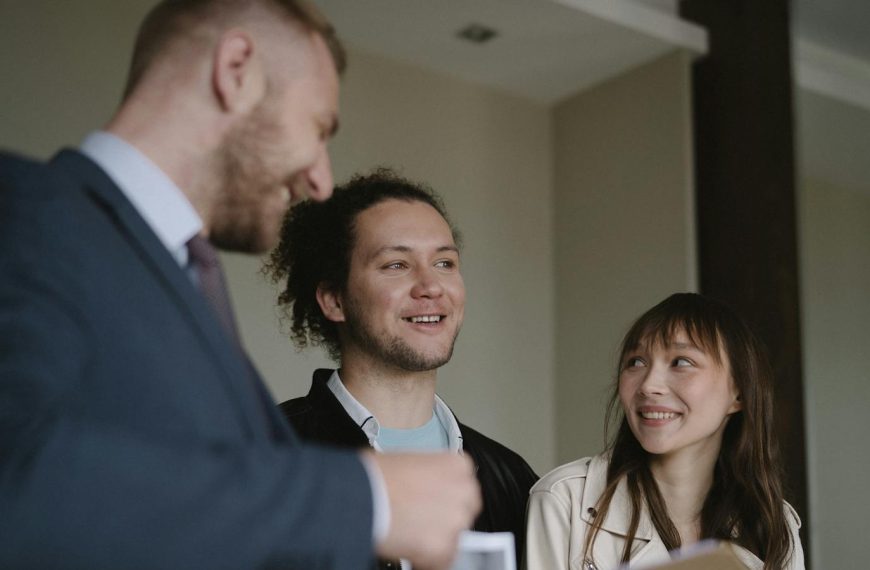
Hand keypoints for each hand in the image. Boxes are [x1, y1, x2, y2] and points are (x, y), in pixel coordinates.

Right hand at [370, 452, 480, 569]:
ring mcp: (456, 520)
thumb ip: (427, 477)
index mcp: (458, 466)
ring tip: (408, 537)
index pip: (463, 488)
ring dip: (435, 541)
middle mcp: (464, 491)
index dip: (444, 499)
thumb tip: (422, 491)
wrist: (360, 493)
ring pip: (454, 540)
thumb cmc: (374, 474)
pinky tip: (408, 550)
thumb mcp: (409, 462)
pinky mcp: (444, 547)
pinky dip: (426, 561)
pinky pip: (442, 562)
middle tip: (419, 524)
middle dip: (444, 521)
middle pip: (464, 513)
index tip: (432, 506)